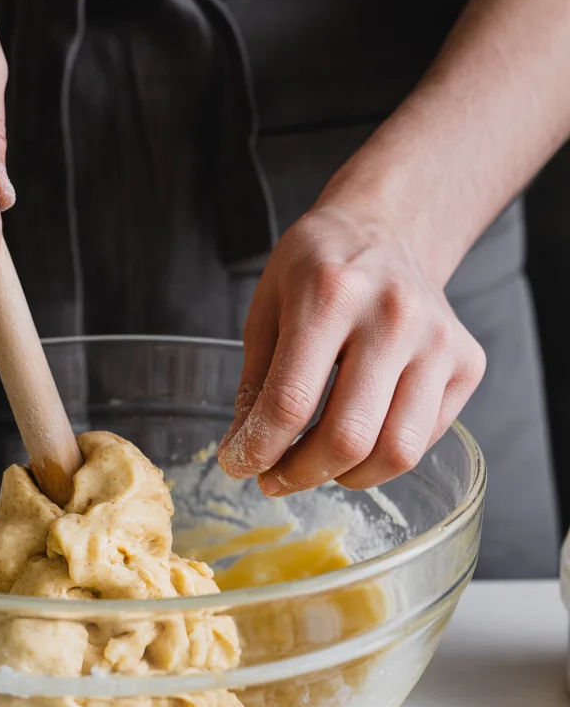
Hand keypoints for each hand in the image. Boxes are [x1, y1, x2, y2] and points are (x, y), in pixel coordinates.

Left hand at [217, 202, 485, 493]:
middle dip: (300, 474)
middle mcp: (393, 316)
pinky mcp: (467, 364)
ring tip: (315, 466)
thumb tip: (242, 456)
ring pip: (396, 452)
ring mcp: (439, 342)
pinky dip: (382, 458)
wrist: (388, 228)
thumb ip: (254, 384)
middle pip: (348, 436)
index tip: (239, 465)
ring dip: (345, 476)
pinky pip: (423, 440)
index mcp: (331, 294)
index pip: (291, 400)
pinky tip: (356, 440)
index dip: (259, 449)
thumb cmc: (318, 268)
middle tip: (274, 477)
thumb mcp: (266, 309)